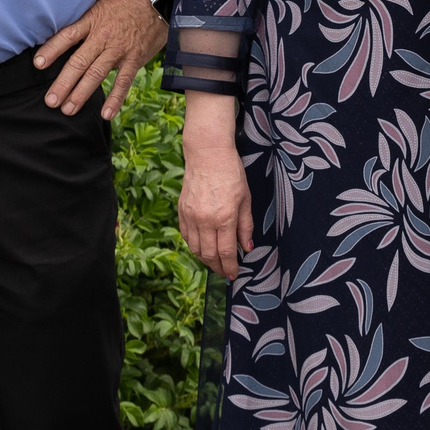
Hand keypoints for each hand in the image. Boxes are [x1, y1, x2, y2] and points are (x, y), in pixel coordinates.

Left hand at [35, 0, 172, 118]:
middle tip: (51, 101)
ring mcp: (119, 50)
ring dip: (81, 94)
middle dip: (63, 83)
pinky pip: (123, 82)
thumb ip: (82, 13)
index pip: (67, 36)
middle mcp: (103, 37)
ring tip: (68, 110)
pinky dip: (115, 99)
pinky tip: (106, 114)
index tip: (38, 64)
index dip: (51, 50)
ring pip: (97, 74)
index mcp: (91, 20)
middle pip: (79, 62)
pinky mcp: (135, 59)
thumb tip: (59, 18)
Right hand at [177, 138, 253, 280]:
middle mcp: (205, 220)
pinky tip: (202, 247)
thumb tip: (247, 247)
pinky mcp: (182, 211)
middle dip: (218, 267)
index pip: (226, 252)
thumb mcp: (246, 199)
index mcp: (224, 217)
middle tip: (225, 272)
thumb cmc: (231, 173)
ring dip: (205, 259)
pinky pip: (186, 236)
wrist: (208, 155)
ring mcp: (191, 216)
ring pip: (195, 248)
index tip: (234, 274)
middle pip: (209, 255)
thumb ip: (246, 226)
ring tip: (215, 262)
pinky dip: (194, 246)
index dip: (230, 267)